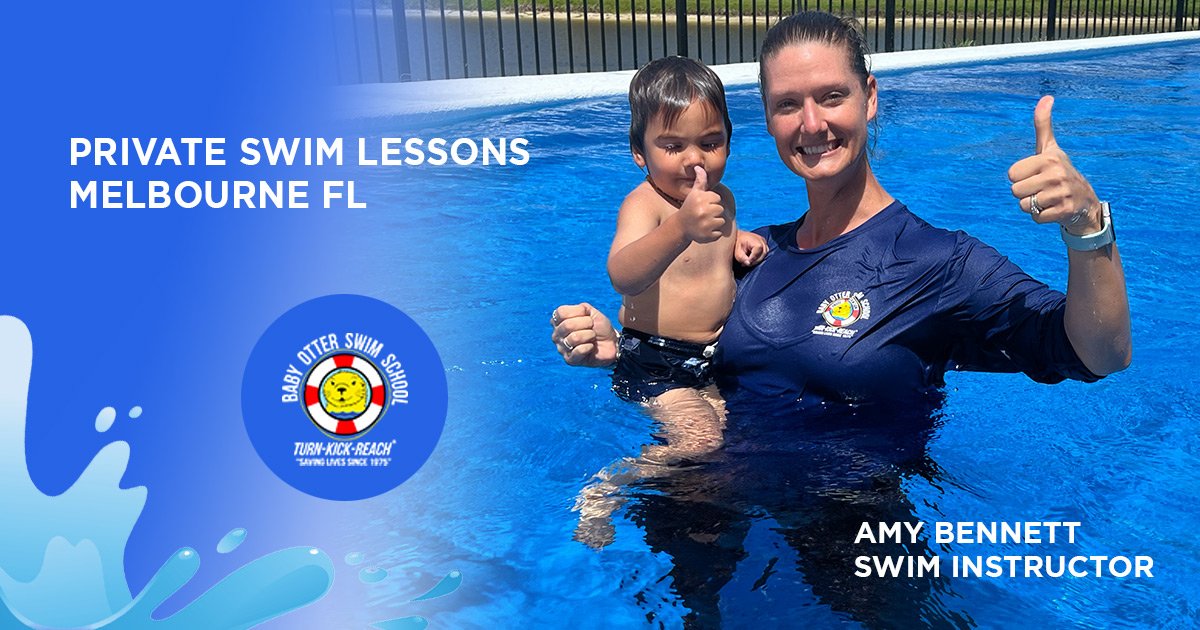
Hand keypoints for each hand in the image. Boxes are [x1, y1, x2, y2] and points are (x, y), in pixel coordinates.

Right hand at [550, 303, 618, 366]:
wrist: (610, 342)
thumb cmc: (598, 327)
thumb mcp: (591, 312)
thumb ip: (581, 308)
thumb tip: (575, 313)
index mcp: (558, 321)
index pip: (561, 312)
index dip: (579, 311)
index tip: (587, 316)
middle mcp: (556, 334)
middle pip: (568, 325)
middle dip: (586, 323)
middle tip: (592, 327)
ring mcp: (562, 348)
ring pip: (574, 338)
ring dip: (589, 335)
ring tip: (592, 337)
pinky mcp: (570, 360)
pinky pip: (579, 350)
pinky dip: (590, 347)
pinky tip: (591, 347)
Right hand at [678, 166, 726, 242]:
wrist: (680, 226)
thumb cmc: (689, 207)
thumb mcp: (694, 194)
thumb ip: (700, 181)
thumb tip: (699, 167)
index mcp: (700, 199)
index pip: (718, 199)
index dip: (711, 202)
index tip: (702, 205)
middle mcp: (702, 211)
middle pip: (721, 210)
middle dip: (714, 212)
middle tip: (702, 214)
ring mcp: (705, 225)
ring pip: (721, 221)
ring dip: (715, 223)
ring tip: (703, 222)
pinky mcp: (707, 236)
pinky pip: (719, 233)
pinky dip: (713, 233)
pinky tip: (704, 230)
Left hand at [734, 230, 766, 266]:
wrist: (738, 236)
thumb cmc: (737, 242)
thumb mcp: (737, 252)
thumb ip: (742, 258)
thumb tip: (748, 263)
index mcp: (756, 241)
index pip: (757, 254)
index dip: (752, 260)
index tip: (745, 263)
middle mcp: (762, 241)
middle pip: (762, 255)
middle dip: (754, 262)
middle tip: (745, 264)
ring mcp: (764, 242)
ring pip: (764, 255)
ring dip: (756, 260)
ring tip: (747, 261)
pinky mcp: (764, 244)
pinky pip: (764, 253)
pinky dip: (758, 257)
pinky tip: (751, 258)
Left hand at [1007, 96, 1101, 234]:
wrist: (1085, 201)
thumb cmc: (1059, 172)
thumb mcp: (1050, 148)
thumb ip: (1043, 124)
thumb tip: (1047, 97)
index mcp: (1049, 158)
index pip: (1011, 174)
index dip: (1020, 177)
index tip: (1036, 175)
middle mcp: (1057, 174)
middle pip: (1015, 191)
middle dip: (1025, 193)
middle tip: (1042, 189)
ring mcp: (1062, 193)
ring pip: (1024, 205)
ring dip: (1033, 205)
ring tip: (1048, 198)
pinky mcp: (1064, 211)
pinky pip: (1035, 217)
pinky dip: (1041, 216)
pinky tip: (1054, 209)